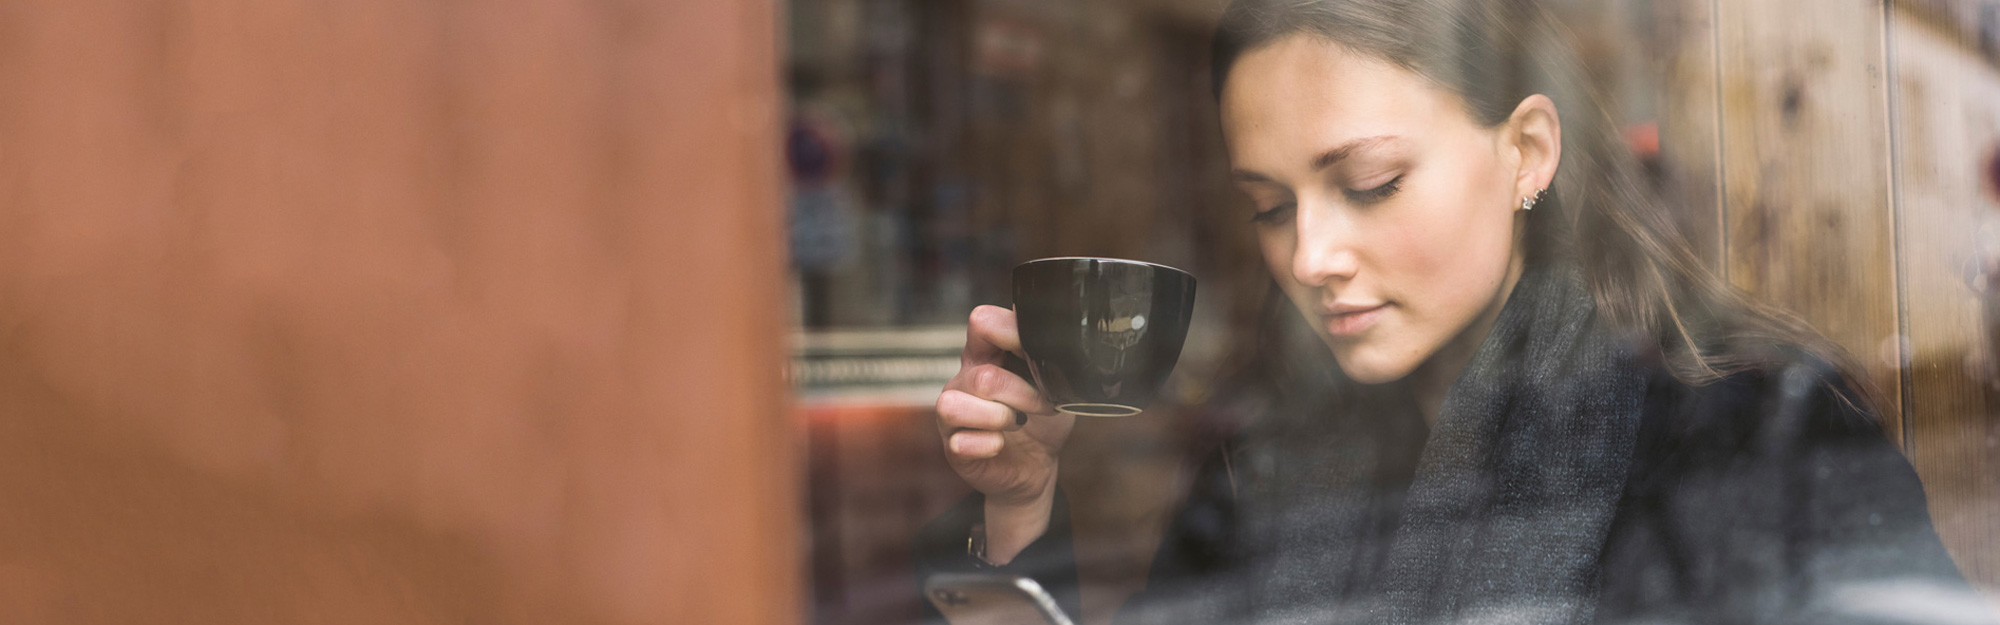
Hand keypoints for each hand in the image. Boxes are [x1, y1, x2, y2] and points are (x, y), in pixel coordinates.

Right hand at [935, 305, 1074, 560]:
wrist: (1037, 464)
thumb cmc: (1041, 416)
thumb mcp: (1052, 381)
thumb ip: (1046, 352)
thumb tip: (1053, 321)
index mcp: (986, 354)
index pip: (983, 322)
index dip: (1012, 334)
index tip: (1038, 356)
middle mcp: (964, 380)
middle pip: (982, 376)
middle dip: (1023, 394)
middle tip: (1044, 406)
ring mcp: (953, 414)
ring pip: (955, 405)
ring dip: (998, 418)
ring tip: (1016, 423)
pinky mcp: (953, 447)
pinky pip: (961, 443)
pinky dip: (989, 445)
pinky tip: (1000, 445)